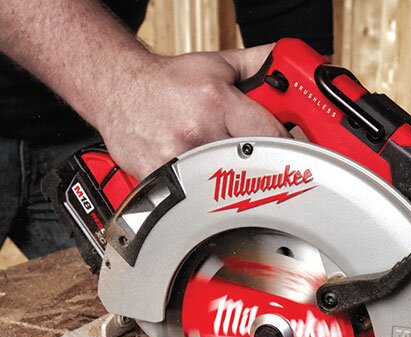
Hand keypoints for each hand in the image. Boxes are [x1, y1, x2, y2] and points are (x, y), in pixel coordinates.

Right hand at [97, 44, 288, 179]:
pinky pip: (192, 196)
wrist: (117, 88)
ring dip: (231, 181)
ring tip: (224, 167)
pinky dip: (201, 192)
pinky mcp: (158, 177)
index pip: (271, 134)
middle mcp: (197, 132)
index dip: (287, 147)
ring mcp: (176, 158)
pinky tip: (198, 177)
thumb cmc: (168, 82)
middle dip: (261, 165)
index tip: (291, 154)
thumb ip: (259, 65)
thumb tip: (288, 69)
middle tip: (261, 164)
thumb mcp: (218, 65)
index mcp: (216, 103)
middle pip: (250, 163)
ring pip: (223, 185)